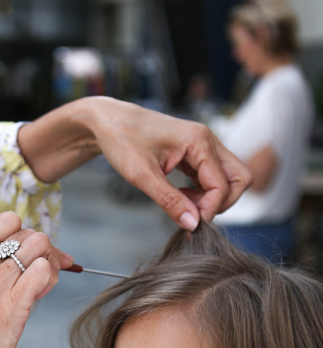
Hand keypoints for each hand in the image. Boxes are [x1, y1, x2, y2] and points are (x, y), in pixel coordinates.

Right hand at [0, 212, 62, 347]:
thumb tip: (27, 260)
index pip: (7, 220)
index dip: (26, 235)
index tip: (32, 255)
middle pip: (30, 233)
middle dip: (45, 252)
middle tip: (44, 277)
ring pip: (41, 248)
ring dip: (50, 265)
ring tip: (40, 289)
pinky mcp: (11, 306)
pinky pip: (43, 271)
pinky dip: (49, 281)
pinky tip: (39, 299)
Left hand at [89, 99, 251, 228]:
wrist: (108, 121)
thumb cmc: (121, 140)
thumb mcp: (142, 176)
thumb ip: (170, 201)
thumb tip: (193, 224)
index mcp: (199, 141)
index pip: (222, 185)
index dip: (209, 210)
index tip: (190, 225)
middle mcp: (208, 140)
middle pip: (239, 179)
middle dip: (220, 203)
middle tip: (192, 214)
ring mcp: (203, 145)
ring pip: (228, 179)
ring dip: (211, 198)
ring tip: (182, 205)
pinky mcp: (195, 152)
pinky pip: (212, 176)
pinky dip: (203, 192)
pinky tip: (180, 195)